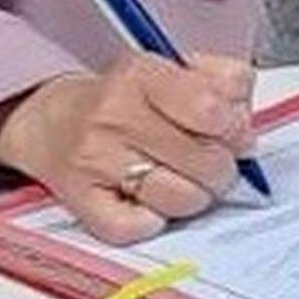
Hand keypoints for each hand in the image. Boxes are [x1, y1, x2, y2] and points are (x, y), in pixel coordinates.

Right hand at [0, 55, 255, 245]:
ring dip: (193, 197)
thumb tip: (246, 129)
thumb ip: (224, 84)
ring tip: (182, 181)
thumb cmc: (126, 99)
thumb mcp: (177, 70)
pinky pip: (137, 228)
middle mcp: (114, 115)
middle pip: (205, 162)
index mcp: (142, 74)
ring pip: (181, 199)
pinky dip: (152, 221)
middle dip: (221, 168)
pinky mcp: (80, 200)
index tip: (233, 135)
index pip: (210, 109)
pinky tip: (148, 201)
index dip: (235, 130)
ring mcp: (95, 159)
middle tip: (210, 163)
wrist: (53, 121)